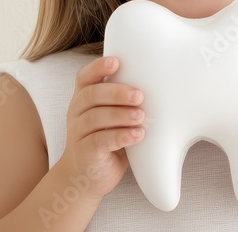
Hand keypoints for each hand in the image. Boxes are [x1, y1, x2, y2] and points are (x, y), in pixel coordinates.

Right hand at [58, 56, 146, 200]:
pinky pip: (100, 141)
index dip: (98, 67)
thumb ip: (126, 100)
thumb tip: (161, 82)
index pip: (85, 77)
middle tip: (139, 96)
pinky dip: (121, 136)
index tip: (116, 62)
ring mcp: (78, 134)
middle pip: (91, 95)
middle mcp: (76, 113)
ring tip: (141, 117)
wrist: (87, 176)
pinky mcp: (85, 153)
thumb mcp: (114, 116)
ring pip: (95, 118)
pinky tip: (137, 135)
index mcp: (83, 98)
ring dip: (121, 115)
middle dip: (116, 92)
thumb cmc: (108, 138)